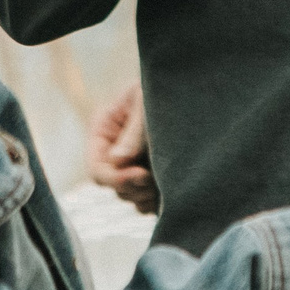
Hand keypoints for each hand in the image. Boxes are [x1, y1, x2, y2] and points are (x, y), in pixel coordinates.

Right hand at [87, 82, 156, 214]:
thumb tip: (118, 162)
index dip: (116, 178)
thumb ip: (134, 133)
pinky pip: (143, 200)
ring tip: (163, 183)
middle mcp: (112, 149)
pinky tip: (168, 190)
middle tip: (157, 179)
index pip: (96, 168)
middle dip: (134, 187)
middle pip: (112, 186)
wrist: (192, 88)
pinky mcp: (148, 174)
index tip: (143, 175)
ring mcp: (129, 163)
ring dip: (144, 196)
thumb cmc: (165, 88)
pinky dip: (154, 201)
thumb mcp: (146, 103)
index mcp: (103, 129)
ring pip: (128, 195)